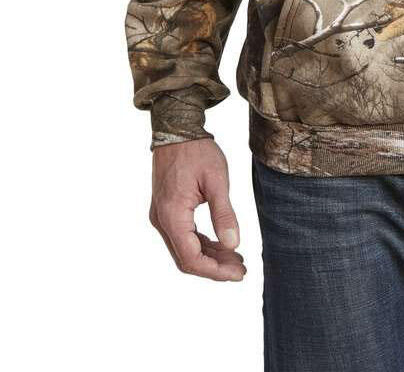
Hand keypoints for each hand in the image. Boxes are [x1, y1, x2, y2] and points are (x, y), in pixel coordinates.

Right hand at [149, 136, 246, 280]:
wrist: (177, 129)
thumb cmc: (197, 151)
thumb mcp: (217, 180)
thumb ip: (224, 214)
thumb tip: (233, 245)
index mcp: (172, 215)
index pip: (191, 258)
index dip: (215, 271)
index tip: (239, 273)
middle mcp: (162, 220)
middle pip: (186, 258)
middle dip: (214, 267)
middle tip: (241, 270)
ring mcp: (161, 216)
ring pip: (184, 249)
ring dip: (209, 257)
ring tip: (236, 259)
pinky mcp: (166, 210)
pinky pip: (183, 236)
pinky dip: (201, 244)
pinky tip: (221, 244)